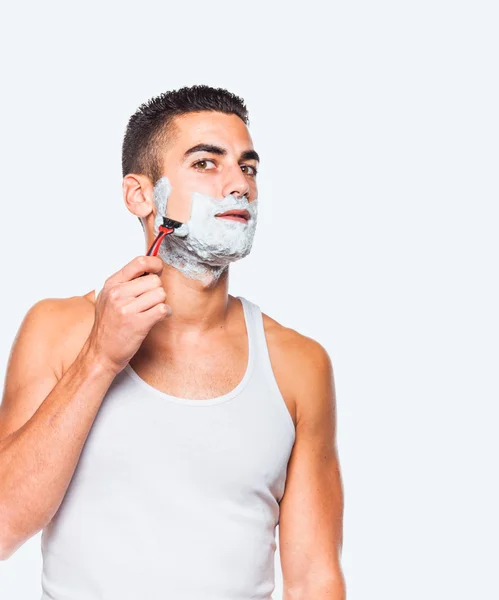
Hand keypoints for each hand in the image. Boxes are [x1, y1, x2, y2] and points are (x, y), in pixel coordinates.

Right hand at [86, 256, 169, 373]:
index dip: (155, 263)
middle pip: (154, 280)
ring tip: (152, 311)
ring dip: (161, 303)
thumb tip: (150, 268)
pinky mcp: (138, 323)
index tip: (158, 269)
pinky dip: (165, 313)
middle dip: (156, 291)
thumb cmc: (107, 327)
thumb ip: (126, 283)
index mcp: (112, 284)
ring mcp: (127, 308)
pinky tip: (157, 318)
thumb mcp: (109, 298)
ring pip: (161, 294)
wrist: (100, 353)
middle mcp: (118, 294)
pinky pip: (163, 309)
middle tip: (150, 301)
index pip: (139, 262)